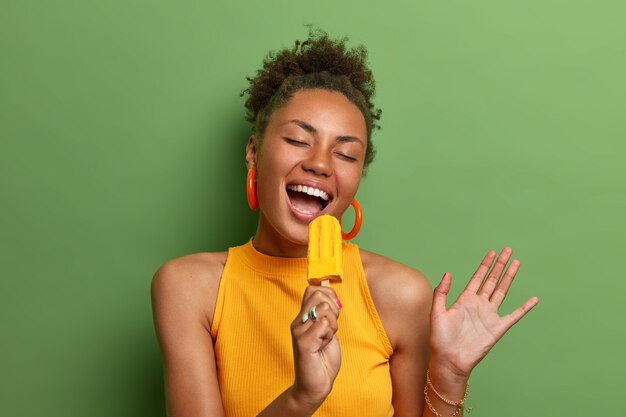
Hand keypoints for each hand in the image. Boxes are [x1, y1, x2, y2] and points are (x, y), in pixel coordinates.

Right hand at [289, 285, 341, 407]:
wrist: (315, 385)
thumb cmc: (323, 359)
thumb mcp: (328, 330)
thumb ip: (327, 313)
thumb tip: (331, 291)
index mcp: (302, 317)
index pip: (312, 289)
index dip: (328, 294)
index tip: (335, 310)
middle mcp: (298, 322)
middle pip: (318, 294)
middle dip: (333, 308)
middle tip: (331, 327)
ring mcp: (298, 331)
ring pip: (324, 309)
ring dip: (333, 324)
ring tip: (327, 338)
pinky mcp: (303, 342)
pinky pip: (323, 325)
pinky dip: (330, 335)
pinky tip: (324, 345)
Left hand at [429, 247, 538, 377]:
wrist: (450, 360)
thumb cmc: (440, 339)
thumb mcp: (437, 312)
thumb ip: (442, 292)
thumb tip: (448, 273)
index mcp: (465, 300)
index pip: (478, 277)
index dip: (485, 265)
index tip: (492, 252)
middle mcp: (479, 305)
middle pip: (492, 280)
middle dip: (500, 265)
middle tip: (508, 250)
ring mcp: (489, 315)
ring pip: (502, 291)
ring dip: (509, 277)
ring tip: (517, 263)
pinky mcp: (497, 328)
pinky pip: (514, 315)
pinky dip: (524, 307)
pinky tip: (534, 299)